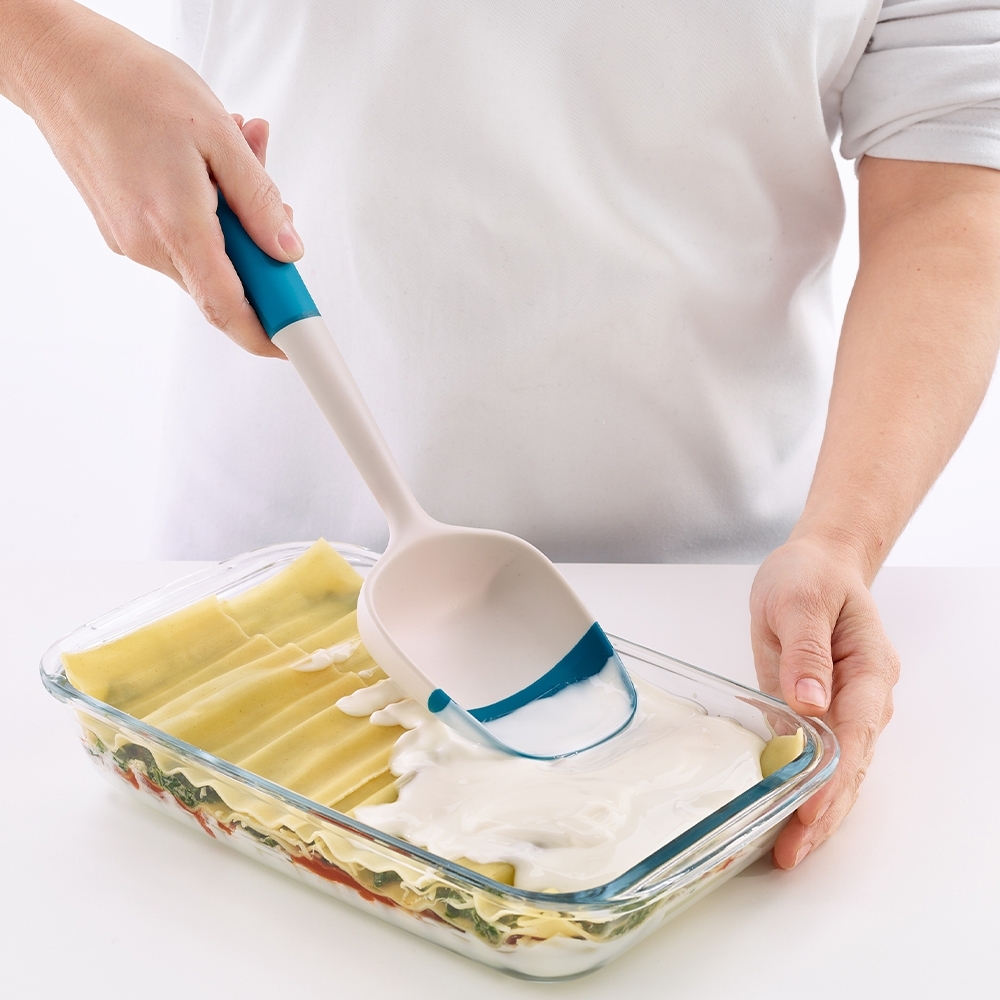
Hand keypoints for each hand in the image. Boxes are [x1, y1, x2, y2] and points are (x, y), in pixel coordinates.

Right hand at [11, 1, 300, 355]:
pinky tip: (205, 169)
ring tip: (235, 157)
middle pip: (223, 282)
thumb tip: (286, 248)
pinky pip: (179, 239)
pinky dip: (205, 214)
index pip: (228, 308)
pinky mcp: (121, 230)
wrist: (60, 63)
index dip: (266, 333)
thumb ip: (258, 200)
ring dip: (234, 222)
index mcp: (175, 226)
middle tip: (272, 203)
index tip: (293, 340)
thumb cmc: (129, 85)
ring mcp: (130, 241)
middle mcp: (147, 244)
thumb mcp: (219, 136)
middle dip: (259, 250)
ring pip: (204, 256)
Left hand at [749, 535, 899, 867]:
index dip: (831, 778)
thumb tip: (810, 701)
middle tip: (793, 852)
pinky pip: (820, 758)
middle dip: (824, 812)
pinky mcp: (823, 712)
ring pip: (839, 770)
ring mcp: (847, 709)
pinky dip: (806, 790)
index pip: (852, 734)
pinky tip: (788, 819)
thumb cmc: (809, 577)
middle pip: (851, 765)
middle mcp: (866, 698)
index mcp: (868, 670)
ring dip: (817, 812)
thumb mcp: (800, 601)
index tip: (809, 810)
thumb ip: (806, 650)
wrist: (817, 565)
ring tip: (789, 851)